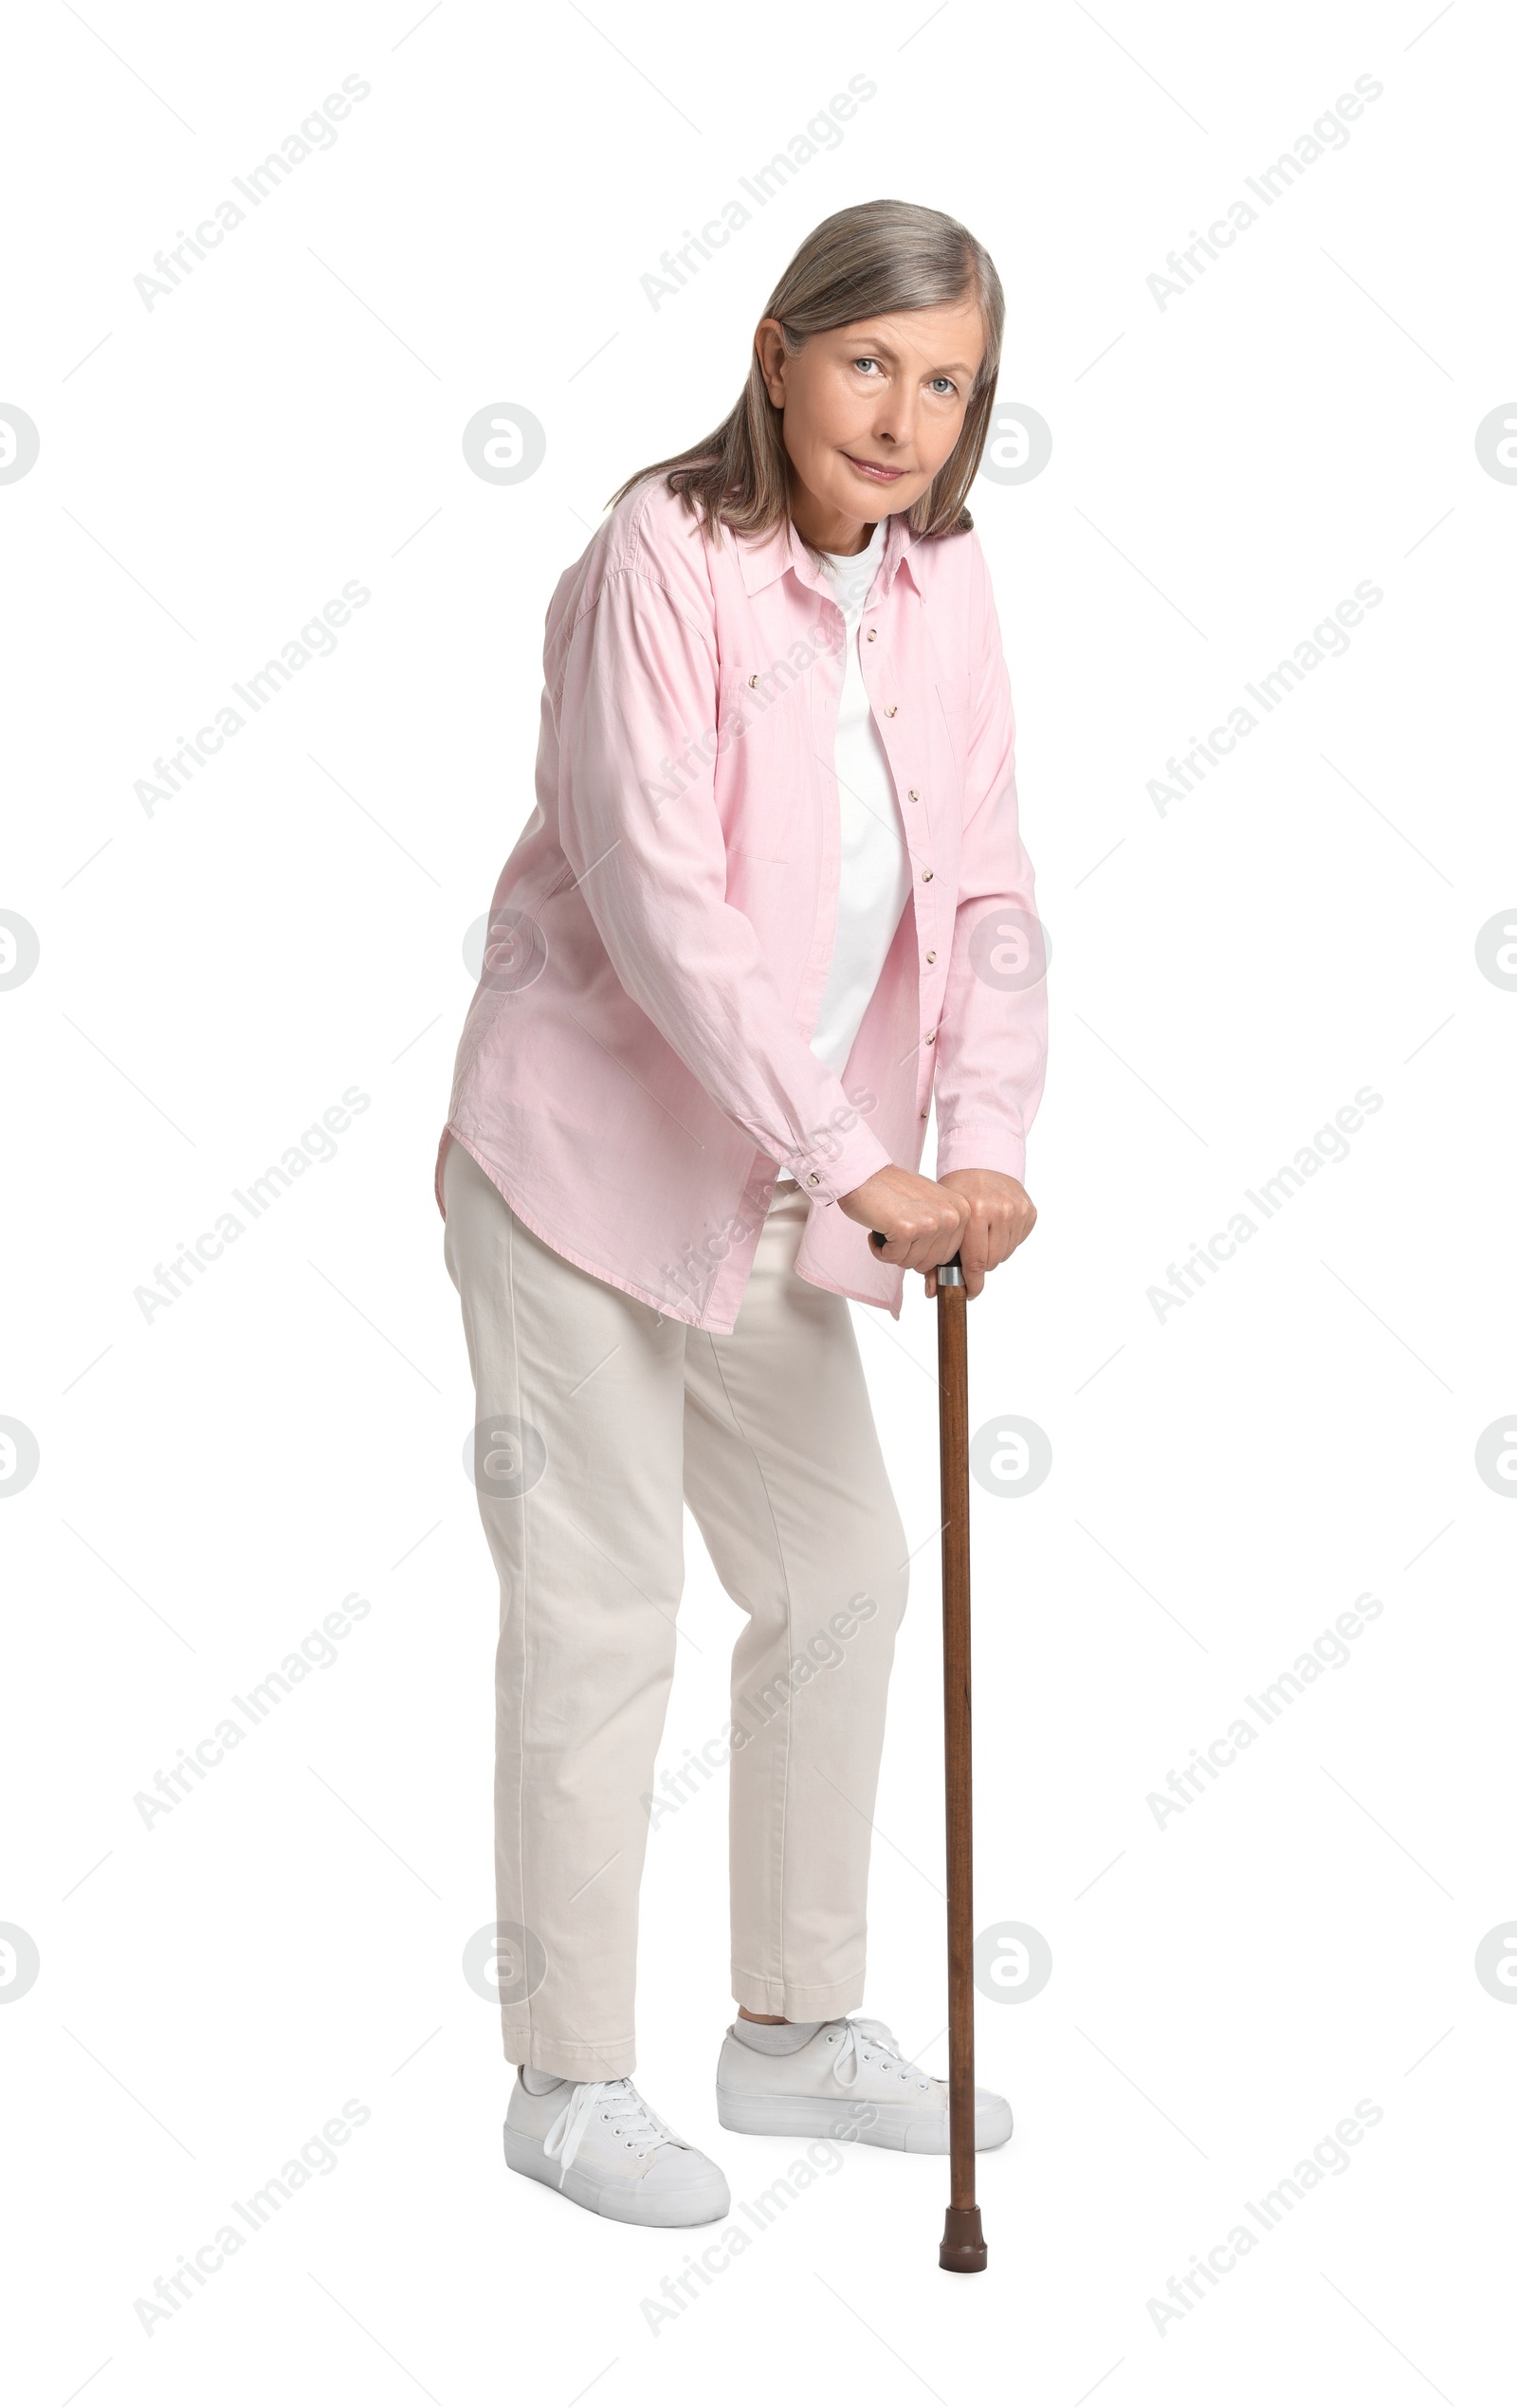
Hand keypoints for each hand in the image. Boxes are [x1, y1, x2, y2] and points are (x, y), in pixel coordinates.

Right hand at [838, 1165, 968, 1287]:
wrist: (864, 1173)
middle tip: (896, 1232)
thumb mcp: (932, 1205)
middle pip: (930, 1263)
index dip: (923, 1252)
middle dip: (908, 1254)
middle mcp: (951, 1217)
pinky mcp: (906, 1230)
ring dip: (893, 1252)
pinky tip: (877, 1231)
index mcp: (961, 1211)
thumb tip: (941, 1264)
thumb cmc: (892, 1189)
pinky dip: (879, 1250)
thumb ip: (943, 1230)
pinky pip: (892, 1258)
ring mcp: (930, 1224)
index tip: (911, 1235)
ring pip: (911, 1263)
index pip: (947, 1255)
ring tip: (887, 1229)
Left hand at [935, 1168, 1036, 1298]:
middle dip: (979, 1264)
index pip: (975, 1262)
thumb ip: (935, 1256)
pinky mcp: (1029, 1212)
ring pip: (1004, 1254)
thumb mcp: (944, 1217)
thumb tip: (932, 1293)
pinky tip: (995, 1225)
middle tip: (970, 1251)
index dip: (972, 1283)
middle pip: (991, 1262)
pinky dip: (1005, 1240)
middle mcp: (1000, 1211)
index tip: (969, 1292)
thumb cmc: (959, 1189)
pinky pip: (1016, 1242)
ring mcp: (1017, 1211)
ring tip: (982, 1234)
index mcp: (975, 1212)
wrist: (983, 1160)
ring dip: (992, 1252)